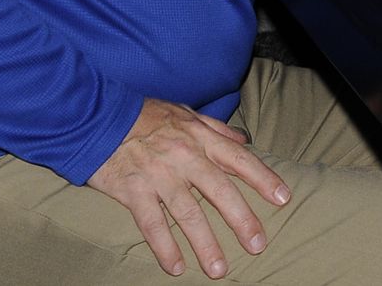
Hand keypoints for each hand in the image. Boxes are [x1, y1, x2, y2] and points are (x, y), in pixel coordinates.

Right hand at [86, 98, 290, 279]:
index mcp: (200, 138)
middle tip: (257, 245)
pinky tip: (176, 267)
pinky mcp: (133, 191)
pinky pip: (152, 224)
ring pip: (187, 213)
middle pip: (220, 191)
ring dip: (205, 244)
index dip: (263, 178)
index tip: (283, 198)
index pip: (239, 159)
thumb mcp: (185, 113)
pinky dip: (164, 247)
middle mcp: (184, 157)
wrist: (99, 117)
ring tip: (219, 269)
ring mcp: (158, 175)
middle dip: (241, 219)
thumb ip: (216, 129)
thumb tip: (243, 140)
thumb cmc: (146, 116)